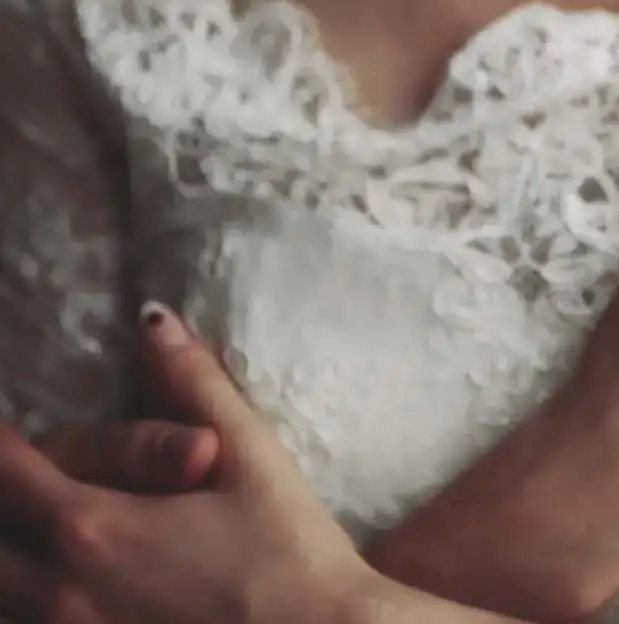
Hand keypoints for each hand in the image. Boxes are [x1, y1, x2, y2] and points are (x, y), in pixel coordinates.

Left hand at [0, 306, 394, 623]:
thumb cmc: (292, 555)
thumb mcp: (252, 458)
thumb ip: (194, 384)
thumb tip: (153, 320)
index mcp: (91, 526)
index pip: (5, 469)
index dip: (0, 442)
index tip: (8, 430)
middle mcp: (60, 590)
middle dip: (6, 499)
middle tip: (34, 476)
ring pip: (5, 594)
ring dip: (16, 556)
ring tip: (46, 532)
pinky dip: (35, 600)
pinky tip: (78, 588)